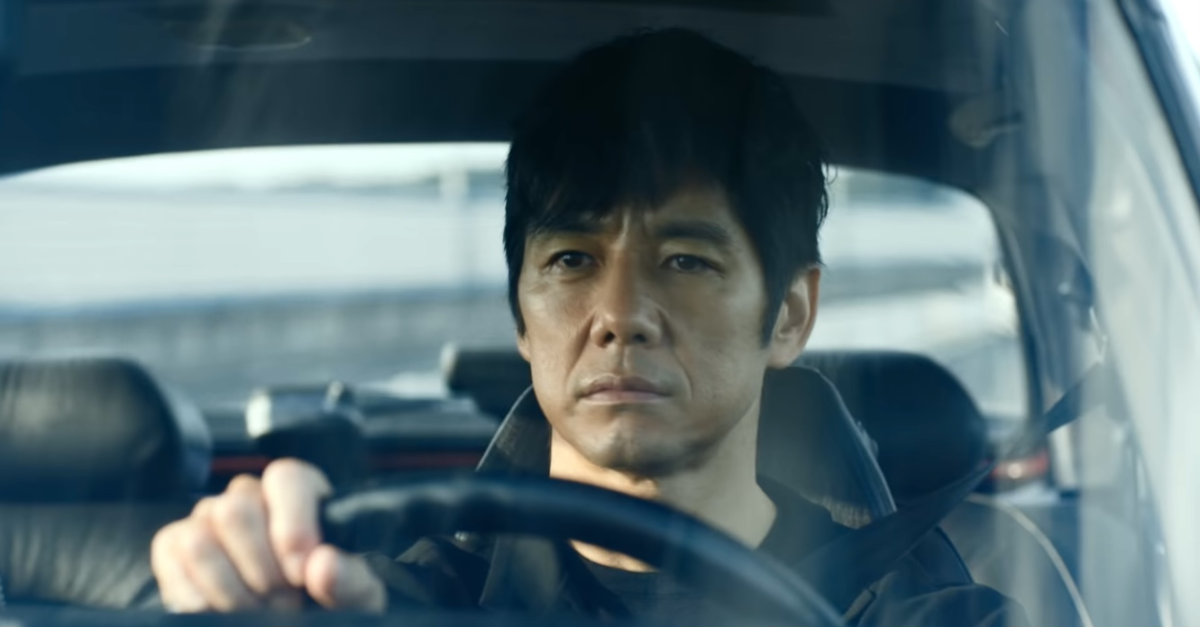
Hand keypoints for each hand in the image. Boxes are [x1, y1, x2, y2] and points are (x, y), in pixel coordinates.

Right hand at [151, 458, 385, 612]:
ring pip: (198, 540)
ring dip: (230, 591)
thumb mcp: (357, 597)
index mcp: (302, 492)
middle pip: (235, 511)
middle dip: (260, 572)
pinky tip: (222, 612)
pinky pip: (170, 557)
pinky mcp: (173, 545)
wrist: (298, 620)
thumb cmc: (329, 600)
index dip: (291, 526)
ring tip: (260, 611)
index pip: (286, 477)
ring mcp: (207, 518)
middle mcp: (251, 496)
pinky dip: (195, 598)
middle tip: (284, 603)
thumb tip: (322, 565)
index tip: (302, 573)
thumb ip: (351, 581)